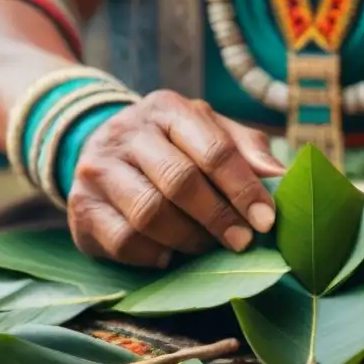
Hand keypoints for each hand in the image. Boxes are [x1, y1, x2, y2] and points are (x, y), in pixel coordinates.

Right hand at [67, 91, 284, 265]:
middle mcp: (127, 132)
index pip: (213, 149)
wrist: (101, 150)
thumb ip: (246, 149)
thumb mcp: (209, 133)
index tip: (266, 220)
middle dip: (218, 217)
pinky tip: (168, 254)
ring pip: (150, 214)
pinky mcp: (81, 207)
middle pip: (180, 181)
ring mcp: (98, 169)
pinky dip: (153, 254)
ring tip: (206, 246)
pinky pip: (124, 241)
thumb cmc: (172, 146)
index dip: (243, 188)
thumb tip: (281, 176)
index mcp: (167, 109)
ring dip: (187, 239)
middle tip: (242, 242)